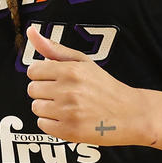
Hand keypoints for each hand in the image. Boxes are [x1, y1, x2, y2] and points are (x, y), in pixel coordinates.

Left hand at [25, 24, 149, 145]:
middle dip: (45, 91)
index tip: (55, 79)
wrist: (130, 114)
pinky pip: (42, 125)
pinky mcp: (69, 131)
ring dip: (47, 108)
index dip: (42, 75)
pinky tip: (68, 118)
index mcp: (71, 70)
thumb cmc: (105, 86)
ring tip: (67, 106)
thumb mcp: (84, 62)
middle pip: (32, 89)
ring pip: (36, 107)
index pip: (33, 70)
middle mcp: (68, 90)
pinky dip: (52, 123)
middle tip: (64, 93)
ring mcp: (68, 112)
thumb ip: (55, 49)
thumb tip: (31, 32)